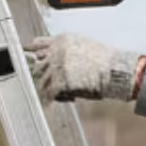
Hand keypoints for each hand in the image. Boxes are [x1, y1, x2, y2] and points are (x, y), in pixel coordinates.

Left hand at [23, 34, 140, 101]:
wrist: (115, 69)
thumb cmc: (103, 59)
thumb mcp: (82, 45)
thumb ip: (65, 49)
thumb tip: (51, 57)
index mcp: (61, 40)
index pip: (38, 44)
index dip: (35, 53)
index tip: (31, 58)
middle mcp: (56, 51)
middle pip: (38, 64)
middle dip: (40, 73)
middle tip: (42, 82)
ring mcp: (57, 66)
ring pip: (41, 79)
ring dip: (44, 87)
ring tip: (48, 95)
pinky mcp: (60, 81)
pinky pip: (49, 92)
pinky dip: (49, 99)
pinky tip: (50, 105)